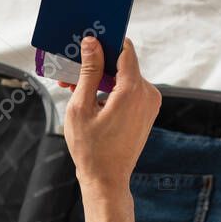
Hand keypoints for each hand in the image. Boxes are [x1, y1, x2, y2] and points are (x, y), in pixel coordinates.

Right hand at [62, 37, 160, 192]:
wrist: (106, 179)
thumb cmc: (91, 148)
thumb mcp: (82, 106)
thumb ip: (88, 71)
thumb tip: (91, 43)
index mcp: (133, 91)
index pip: (125, 49)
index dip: (106, 41)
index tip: (87, 41)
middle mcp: (148, 94)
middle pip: (122, 63)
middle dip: (96, 64)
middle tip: (70, 71)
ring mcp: (150, 103)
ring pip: (124, 77)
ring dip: (100, 78)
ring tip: (73, 88)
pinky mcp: (147, 111)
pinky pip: (128, 90)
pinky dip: (109, 89)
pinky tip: (88, 98)